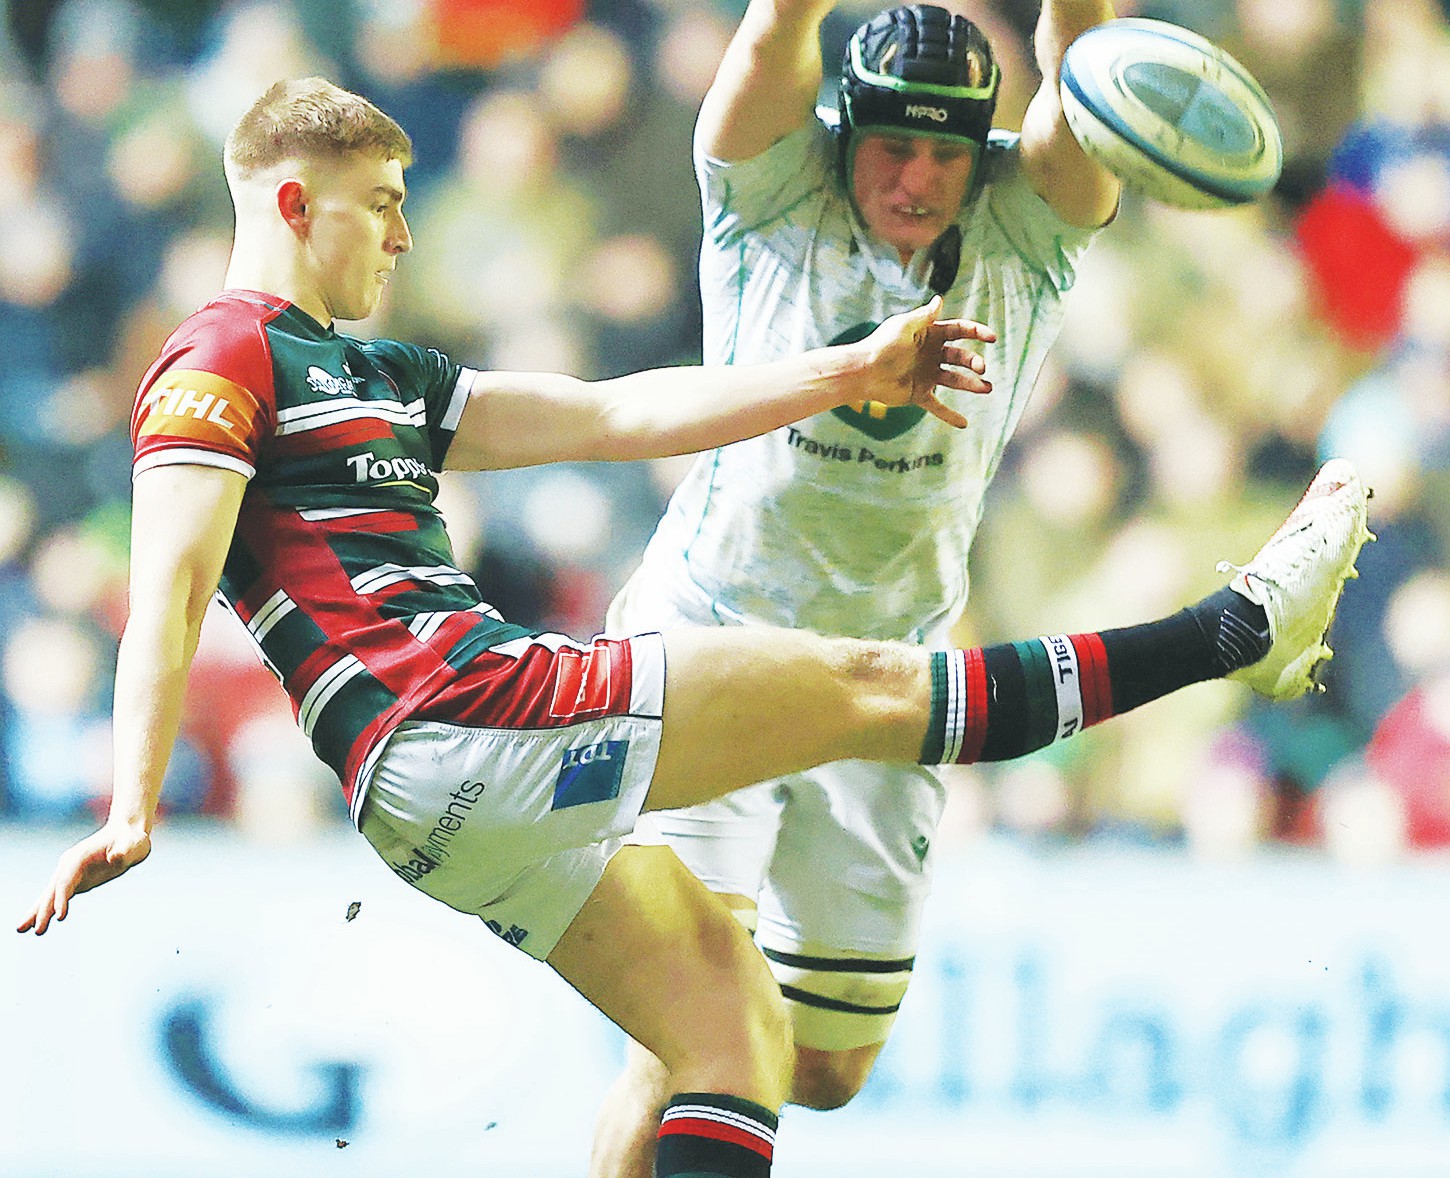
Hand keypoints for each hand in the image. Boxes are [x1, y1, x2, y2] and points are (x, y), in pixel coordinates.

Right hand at [16, 820, 151, 935]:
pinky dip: (47, 909)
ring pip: (50, 894)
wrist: (128, 832)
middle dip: (42, 910)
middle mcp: (69, 865)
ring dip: (37, 912)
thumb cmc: (132, 839)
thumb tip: (116, 857)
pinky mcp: (76, 880)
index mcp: (79, 857)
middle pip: (52, 890)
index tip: (59, 917)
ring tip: (20, 930)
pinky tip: (37, 923)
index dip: (61, 899)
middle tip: (31, 930)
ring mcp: (70, 872)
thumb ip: (125, 851)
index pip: (66, 881)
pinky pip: (58, 897)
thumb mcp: (134, 844)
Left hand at [861, 296, 997, 427]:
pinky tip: (964, 424)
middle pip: (960, 357)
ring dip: (971, 385)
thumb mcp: (905, 326)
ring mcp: (926, 375)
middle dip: (973, 362)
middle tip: (982, 368)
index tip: (991, 338)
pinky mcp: (918, 394)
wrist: (863, 371)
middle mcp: (930, 354)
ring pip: (954, 380)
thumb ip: (924, 316)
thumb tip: (939, 299)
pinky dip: (949, 415)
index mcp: (929, 334)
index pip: (958, 331)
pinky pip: (937, 406)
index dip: (976, 332)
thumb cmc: (882, 345)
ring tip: (987, 389)